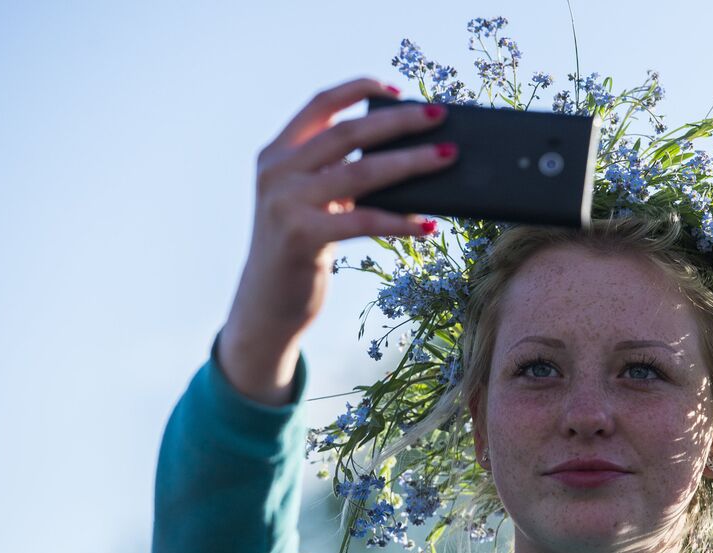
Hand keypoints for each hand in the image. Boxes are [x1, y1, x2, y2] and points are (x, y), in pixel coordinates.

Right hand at [218, 77, 455, 402]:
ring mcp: (286, 203)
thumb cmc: (300, 249)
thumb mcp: (309, 202)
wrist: (266, 303)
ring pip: (362, 172)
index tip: (398, 89)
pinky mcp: (303, 236)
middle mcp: (277, 172)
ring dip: (411, 163)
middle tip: (439, 116)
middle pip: (349, 132)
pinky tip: (428, 225)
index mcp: (277, 154)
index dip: (359, 89)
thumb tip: (406, 158)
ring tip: (447, 157)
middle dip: (399, 121)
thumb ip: (336, 175)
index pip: (320, 105)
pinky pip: (365, 221)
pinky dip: (401, 221)